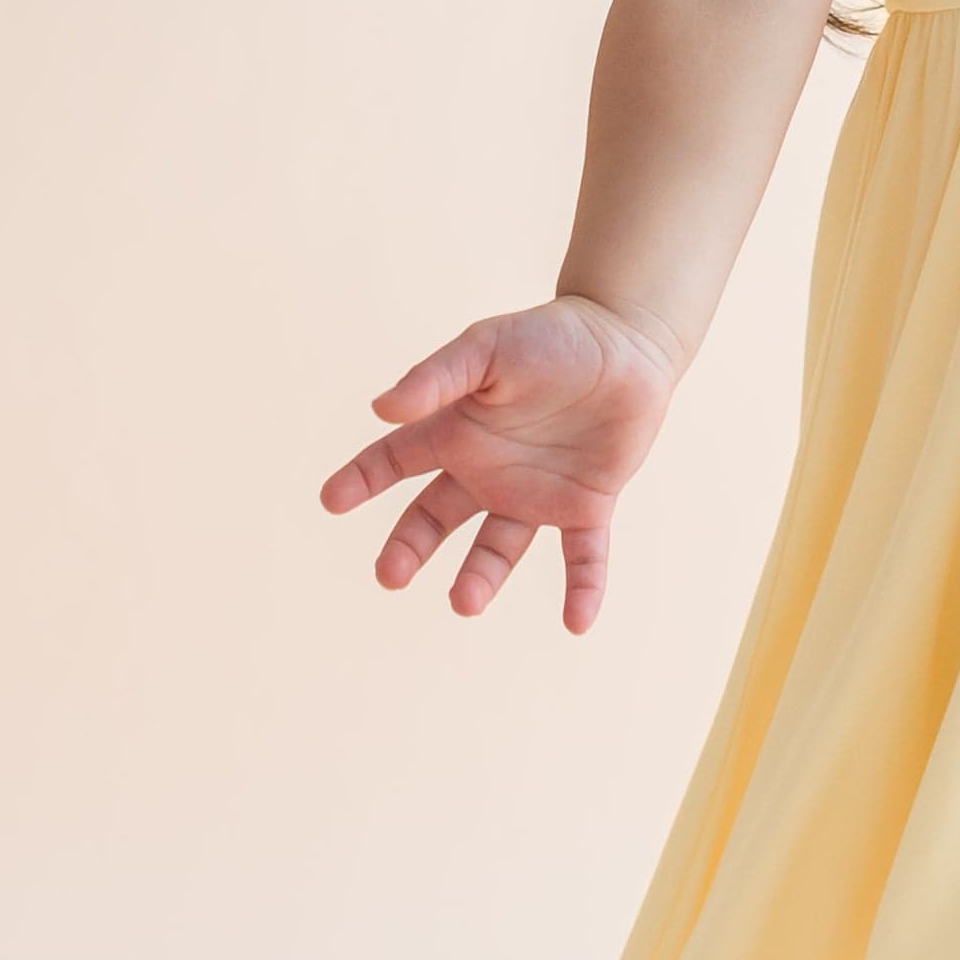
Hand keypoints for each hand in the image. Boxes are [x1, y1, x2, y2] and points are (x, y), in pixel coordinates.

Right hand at [317, 296, 679, 624]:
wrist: (628, 341)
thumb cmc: (552, 336)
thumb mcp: (488, 348)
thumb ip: (437, 377)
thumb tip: (380, 408)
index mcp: (457, 431)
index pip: (395, 460)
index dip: (361, 480)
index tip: (331, 501)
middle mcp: (489, 470)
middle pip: (434, 518)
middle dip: (409, 548)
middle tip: (390, 576)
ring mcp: (537, 493)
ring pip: (499, 548)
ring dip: (480, 577)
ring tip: (464, 603)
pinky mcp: (587, 506)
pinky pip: (584, 556)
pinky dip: (583, 589)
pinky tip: (577, 622)